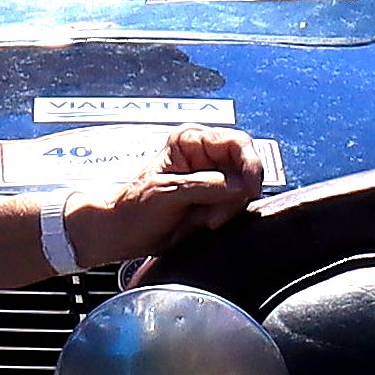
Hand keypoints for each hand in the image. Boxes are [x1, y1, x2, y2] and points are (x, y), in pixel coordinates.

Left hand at [69, 124, 264, 266]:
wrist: (124, 234)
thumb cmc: (134, 207)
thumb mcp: (167, 192)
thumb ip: (205, 186)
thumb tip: (241, 186)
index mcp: (190, 140)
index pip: (238, 142)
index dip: (250, 164)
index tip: (248, 190)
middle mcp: (206, 155)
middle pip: (247, 168)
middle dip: (235, 195)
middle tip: (211, 215)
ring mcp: (215, 178)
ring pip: (246, 190)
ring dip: (228, 209)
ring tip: (200, 219)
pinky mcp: (218, 199)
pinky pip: (239, 207)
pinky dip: (226, 217)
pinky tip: (203, 222)